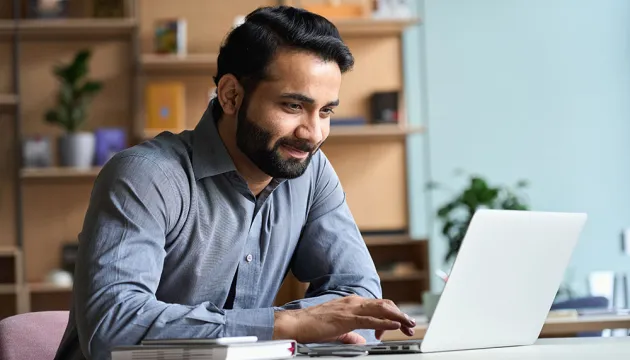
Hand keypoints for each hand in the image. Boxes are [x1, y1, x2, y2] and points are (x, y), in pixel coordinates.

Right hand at [272, 295, 415, 343]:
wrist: (296, 323)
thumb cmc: (313, 326)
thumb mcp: (337, 331)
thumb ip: (351, 335)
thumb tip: (362, 341)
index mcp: (351, 303)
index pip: (378, 306)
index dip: (392, 315)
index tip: (399, 326)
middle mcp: (353, 302)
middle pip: (384, 305)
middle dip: (400, 314)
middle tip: (410, 325)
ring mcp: (350, 308)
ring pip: (381, 309)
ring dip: (398, 316)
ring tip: (409, 324)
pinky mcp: (347, 318)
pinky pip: (370, 318)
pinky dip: (385, 321)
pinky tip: (395, 325)